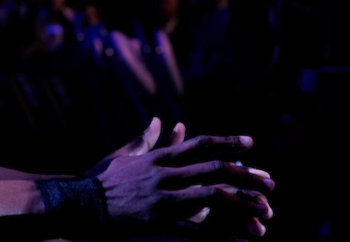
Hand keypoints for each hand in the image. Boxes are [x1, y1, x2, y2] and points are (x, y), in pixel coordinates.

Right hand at [90, 119, 274, 240]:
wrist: (78, 204)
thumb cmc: (98, 179)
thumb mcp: (122, 155)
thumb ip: (145, 138)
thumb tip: (159, 120)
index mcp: (159, 158)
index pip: (200, 145)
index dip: (227, 143)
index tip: (250, 143)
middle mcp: (165, 174)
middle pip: (214, 169)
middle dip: (246, 175)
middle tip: (270, 182)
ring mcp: (163, 199)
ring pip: (212, 196)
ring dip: (242, 202)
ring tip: (265, 210)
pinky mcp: (159, 223)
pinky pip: (197, 230)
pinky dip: (222, 235)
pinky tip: (241, 239)